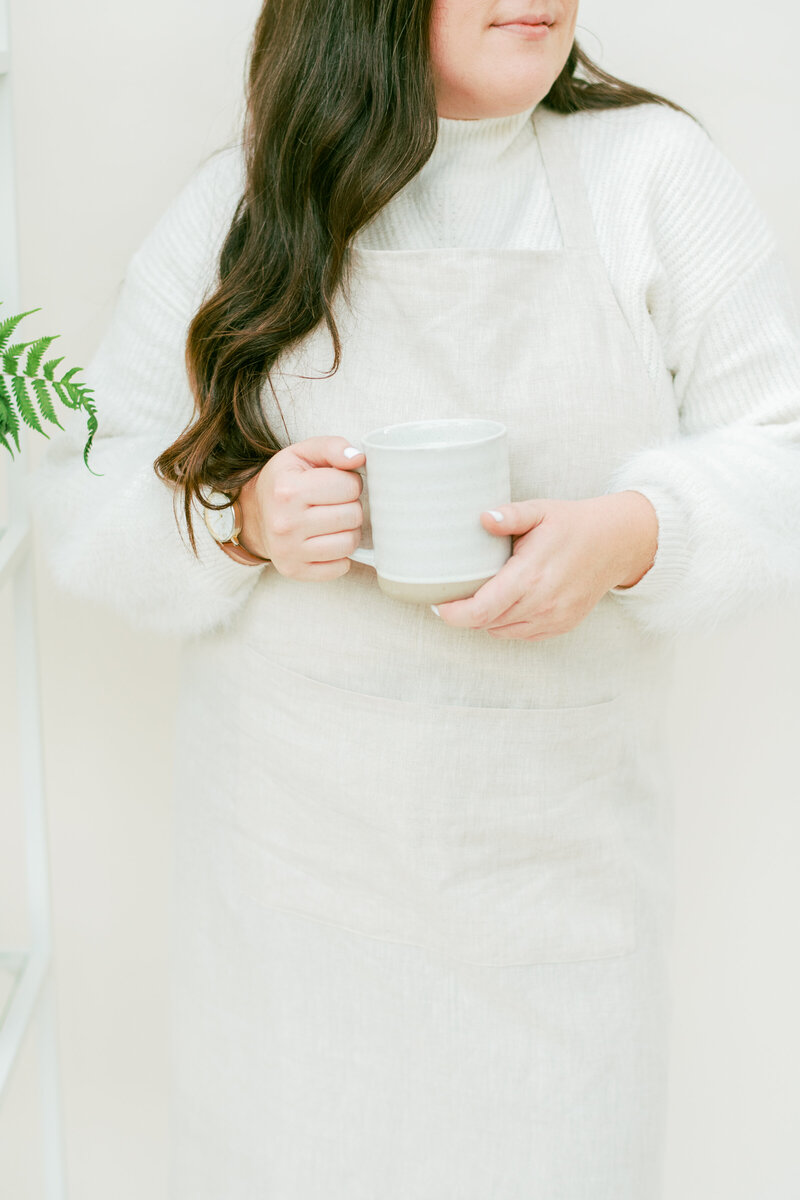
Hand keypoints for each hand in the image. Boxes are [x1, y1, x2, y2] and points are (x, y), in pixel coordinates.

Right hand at [237, 436, 364, 578]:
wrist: (254, 513)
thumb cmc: (286, 481)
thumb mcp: (303, 453)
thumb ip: (332, 447)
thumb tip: (358, 458)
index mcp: (287, 490)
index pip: (349, 486)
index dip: (350, 482)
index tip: (337, 483)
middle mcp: (284, 523)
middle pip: (353, 516)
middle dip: (351, 507)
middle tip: (336, 504)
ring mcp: (288, 551)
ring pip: (349, 543)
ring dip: (349, 531)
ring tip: (335, 522)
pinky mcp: (294, 570)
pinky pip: (340, 567)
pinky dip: (341, 555)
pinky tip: (328, 541)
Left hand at [432, 491, 657, 639]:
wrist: (617, 542)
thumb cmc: (573, 523)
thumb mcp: (540, 510)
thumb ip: (510, 515)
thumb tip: (483, 518)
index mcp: (530, 576)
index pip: (479, 611)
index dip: (453, 614)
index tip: (438, 604)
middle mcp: (542, 603)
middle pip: (486, 623)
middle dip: (464, 614)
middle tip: (451, 597)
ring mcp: (553, 618)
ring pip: (501, 631)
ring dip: (485, 619)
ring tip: (478, 597)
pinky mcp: (562, 625)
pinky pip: (521, 634)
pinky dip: (506, 624)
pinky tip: (504, 604)